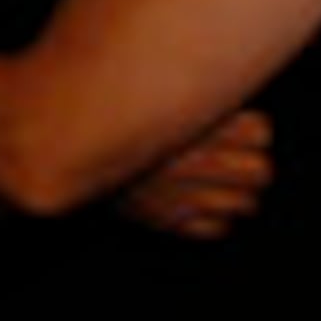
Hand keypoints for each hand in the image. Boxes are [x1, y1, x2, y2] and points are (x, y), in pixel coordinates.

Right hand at [115, 107, 273, 239]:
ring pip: (246, 203)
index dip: (251, 129)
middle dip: (252, 165)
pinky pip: (217, 228)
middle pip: (261, 171)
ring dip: (237, 193)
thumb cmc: (113, 113)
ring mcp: (180, 194)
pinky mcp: (167, 221)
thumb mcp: (157, 92)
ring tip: (219, 183)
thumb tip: (236, 95)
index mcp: (191, 123)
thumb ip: (197, 93)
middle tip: (237, 159)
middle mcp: (191, 159)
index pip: (260, 132)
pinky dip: (212, 217)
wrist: (59, 147)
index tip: (238, 128)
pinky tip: (197, 202)